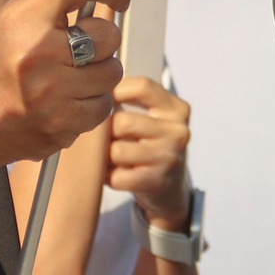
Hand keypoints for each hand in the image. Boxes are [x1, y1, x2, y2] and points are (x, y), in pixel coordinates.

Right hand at [0, 0, 129, 167]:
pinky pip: (103, 106)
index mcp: (23, 18)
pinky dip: (92, 104)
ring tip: (70, 77)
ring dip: (99, 74)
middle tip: (81, 48)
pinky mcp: (59, 124)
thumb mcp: (15, 15)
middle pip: (109, 35)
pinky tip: (66, 101)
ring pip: (112, 72)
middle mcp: (36, 52)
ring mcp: (49, 92)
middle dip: (103, 41)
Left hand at [110, 75, 192, 229]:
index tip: (104, 98)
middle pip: (123, 122)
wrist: (170, 187)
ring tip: (112, 157)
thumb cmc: (153, 146)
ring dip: (107, 156)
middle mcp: (177, 132)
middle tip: (107, 137)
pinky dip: (109, 177)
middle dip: (108, 131)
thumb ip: (135, 101)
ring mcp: (168, 158)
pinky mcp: (156, 182)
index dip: (116, 90)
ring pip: (117, 151)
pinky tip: (116, 173)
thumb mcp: (155, 118)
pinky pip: (116, 176)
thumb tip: (97, 91)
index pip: (142, 87)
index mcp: (177, 110)